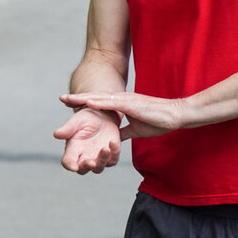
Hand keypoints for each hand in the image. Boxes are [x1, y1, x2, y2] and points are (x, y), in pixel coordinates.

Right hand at [53, 107, 121, 173]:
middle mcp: (84, 156)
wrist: (104, 115)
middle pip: (83, 170)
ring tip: (105, 148)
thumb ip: (68, 128)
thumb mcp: (77, 120)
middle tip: (91, 162)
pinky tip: (113, 142)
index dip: (69, 165)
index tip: (74, 167)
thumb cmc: (87, 118)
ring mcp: (97, 158)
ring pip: (98, 168)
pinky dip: (114, 153)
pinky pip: (112, 160)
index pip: (68, 161)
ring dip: (102, 161)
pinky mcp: (111, 155)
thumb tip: (56, 134)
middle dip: (86, 167)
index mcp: (73, 149)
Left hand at [59, 91, 188, 139]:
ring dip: (83, 98)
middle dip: (77, 98)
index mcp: (122, 104)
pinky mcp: (131, 104)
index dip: (84, 102)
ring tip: (67, 98)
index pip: (99, 103)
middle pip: (95, 98)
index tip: (69, 103)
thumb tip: (114, 139)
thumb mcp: (136, 129)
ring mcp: (126, 100)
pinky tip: (87, 102)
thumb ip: (123, 132)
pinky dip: (99, 103)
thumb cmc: (158, 121)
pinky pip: (112, 103)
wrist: (176, 115)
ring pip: (100, 98)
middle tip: (61, 98)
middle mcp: (122, 99)